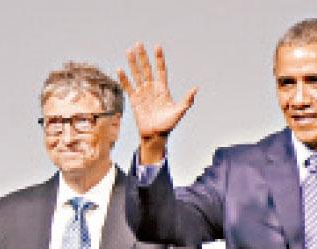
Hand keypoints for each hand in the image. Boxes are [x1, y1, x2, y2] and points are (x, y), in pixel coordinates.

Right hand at [117, 43, 197, 164]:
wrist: (155, 135)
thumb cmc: (168, 125)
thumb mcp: (179, 112)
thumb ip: (187, 100)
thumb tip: (196, 88)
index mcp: (163, 89)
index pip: (161, 70)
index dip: (159, 59)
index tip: (157, 46)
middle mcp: (152, 88)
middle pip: (147, 69)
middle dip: (143, 56)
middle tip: (139, 44)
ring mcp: (143, 93)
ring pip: (137, 74)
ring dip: (133, 63)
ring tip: (129, 51)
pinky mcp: (134, 100)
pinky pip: (128, 87)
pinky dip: (124, 79)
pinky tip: (120, 69)